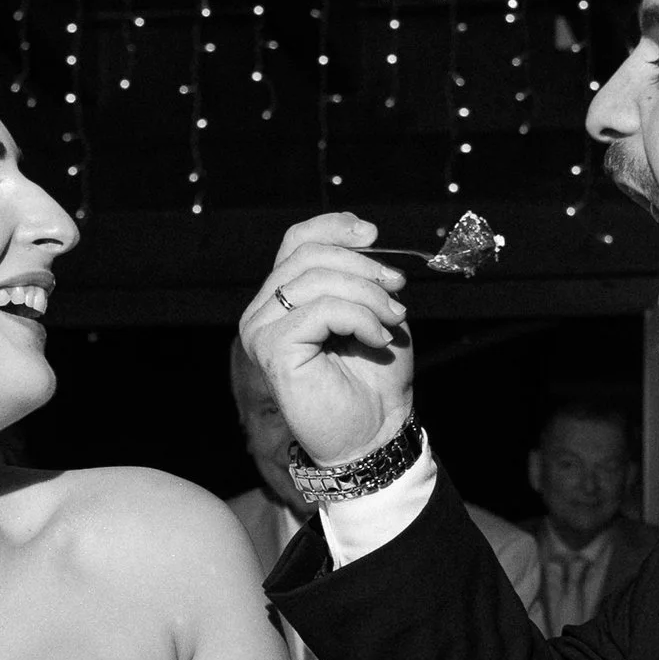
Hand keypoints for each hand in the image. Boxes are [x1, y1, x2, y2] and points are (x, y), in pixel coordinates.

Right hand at [238, 216, 413, 475]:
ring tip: (392, 320)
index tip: (374, 234)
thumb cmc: (375, 377)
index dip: (334, 226)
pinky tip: (377, 337)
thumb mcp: (375, 310)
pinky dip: (358, 317)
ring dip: (367, 296)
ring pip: (316, 280)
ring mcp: (261, 330)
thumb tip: (365, 237)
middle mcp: (263, 311)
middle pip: (309, 255)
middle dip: (363, 267)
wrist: (374, 433)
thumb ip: (362, 275)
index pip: (297, 240)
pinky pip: (319, 310)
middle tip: (397, 290)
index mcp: (284, 297)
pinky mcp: (271, 349)